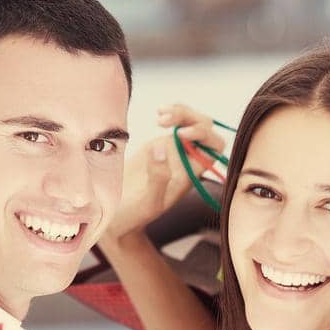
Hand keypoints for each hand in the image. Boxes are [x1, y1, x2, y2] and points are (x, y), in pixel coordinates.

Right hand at [101, 104, 225, 248]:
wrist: (116, 217)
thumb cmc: (134, 216)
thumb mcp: (147, 202)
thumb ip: (157, 177)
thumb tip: (161, 147)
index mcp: (190, 175)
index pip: (213, 148)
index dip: (204, 135)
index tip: (181, 134)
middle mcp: (186, 161)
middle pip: (205, 129)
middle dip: (190, 117)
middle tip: (163, 121)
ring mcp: (174, 152)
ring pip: (191, 122)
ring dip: (181, 112)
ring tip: (160, 115)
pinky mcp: (160, 146)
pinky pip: (176, 123)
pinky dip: (171, 113)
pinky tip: (159, 114)